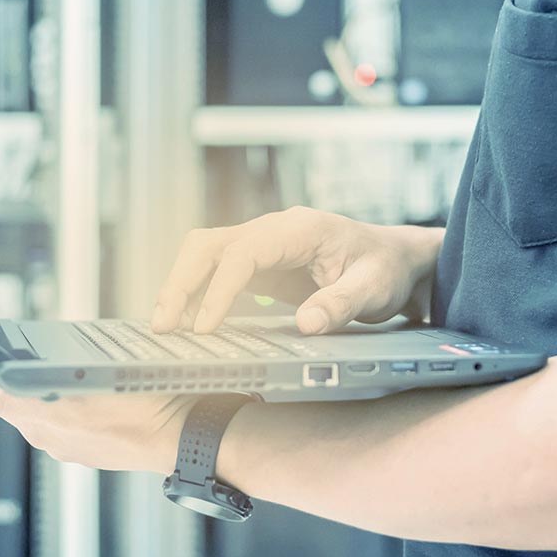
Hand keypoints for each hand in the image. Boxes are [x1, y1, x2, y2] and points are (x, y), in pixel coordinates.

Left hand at [0, 311, 192, 472]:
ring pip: (20, 407)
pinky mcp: (75, 447)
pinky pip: (42, 418)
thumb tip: (22, 372)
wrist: (176, 439)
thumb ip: (59, 381)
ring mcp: (60, 443)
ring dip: (6, 381)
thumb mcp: (103, 377)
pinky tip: (43, 381)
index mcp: (48, 415)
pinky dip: (32, 396)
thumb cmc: (148, 406)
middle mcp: (46, 433)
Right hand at [152, 206, 443, 335]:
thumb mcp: (374, 288)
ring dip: (181, 285)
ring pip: (204, 254)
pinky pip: (216, 271)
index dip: (220, 288)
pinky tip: (187, 322)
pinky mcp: (258, 264)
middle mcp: (272, 230)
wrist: (393, 257)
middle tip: (164, 325)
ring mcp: (262, 245)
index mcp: (299, 229)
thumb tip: (305, 324)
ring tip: (164, 327)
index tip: (205, 326)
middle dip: (181, 281)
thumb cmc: (385, 268)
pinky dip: (196, 292)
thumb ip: (341, 304)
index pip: (244, 252)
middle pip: (209, 244)